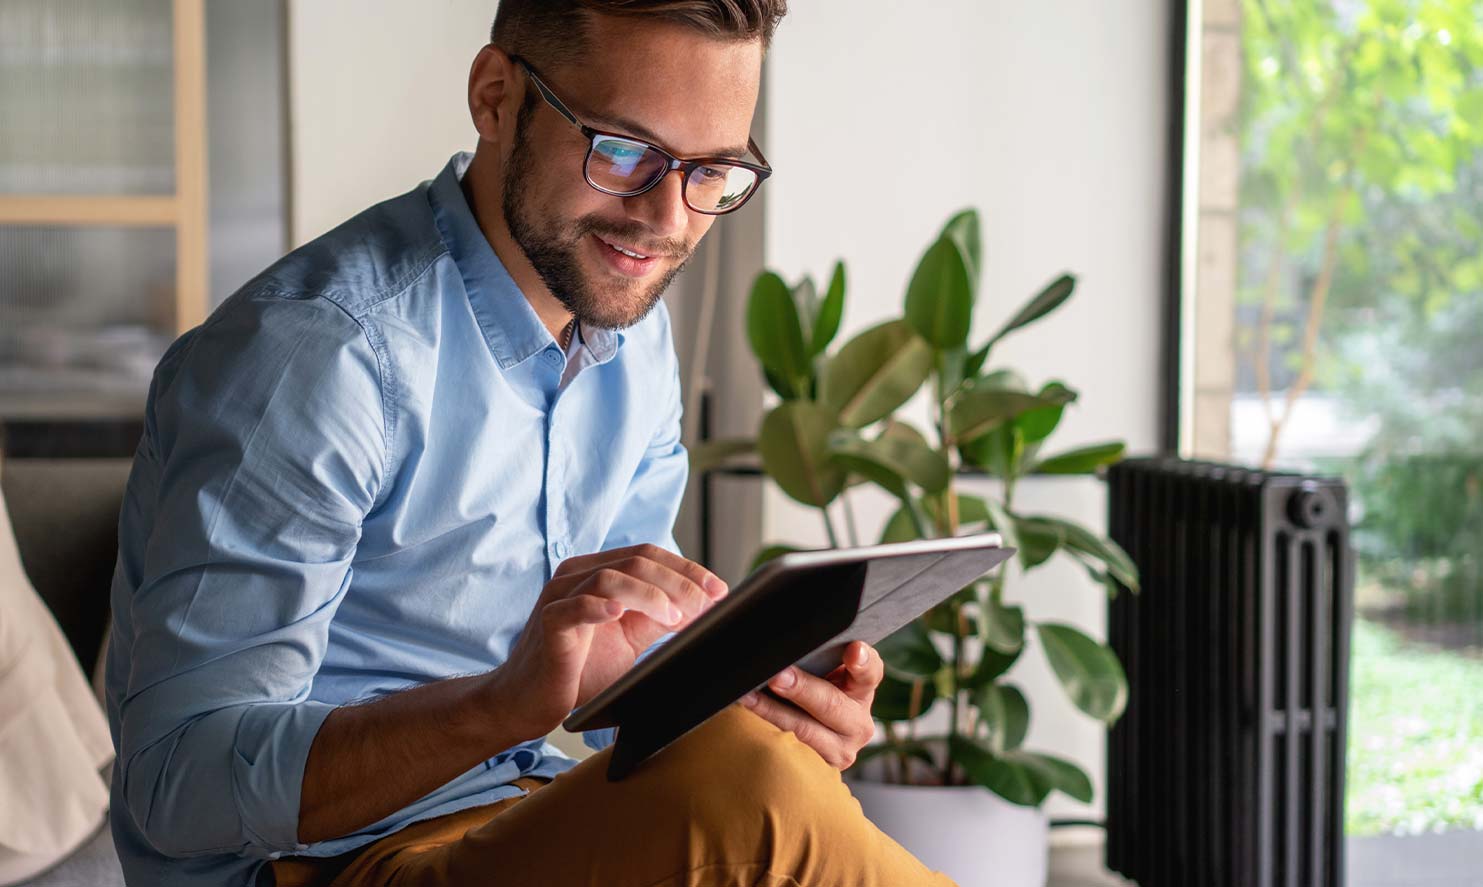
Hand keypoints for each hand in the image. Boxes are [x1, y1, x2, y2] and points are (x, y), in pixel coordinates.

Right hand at [494, 543, 728, 737]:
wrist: (527, 701)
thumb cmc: (577, 668)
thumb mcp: (627, 638)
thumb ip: (656, 618)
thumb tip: (699, 606)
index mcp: (596, 572)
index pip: (648, 555)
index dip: (687, 569)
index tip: (719, 589)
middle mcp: (576, 575)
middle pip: (637, 561)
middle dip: (679, 582)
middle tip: (707, 605)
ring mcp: (560, 596)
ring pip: (612, 577)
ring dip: (651, 595)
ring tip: (675, 618)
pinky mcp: (549, 623)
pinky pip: (576, 606)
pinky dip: (602, 606)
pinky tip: (621, 613)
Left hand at [739, 640, 883, 769]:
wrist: (816, 737)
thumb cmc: (816, 690)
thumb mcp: (825, 671)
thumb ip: (820, 654)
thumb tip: (788, 635)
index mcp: (863, 689)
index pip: (870, 671)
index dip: (862, 661)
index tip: (853, 650)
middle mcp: (858, 722)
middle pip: (831, 704)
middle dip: (802, 689)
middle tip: (777, 676)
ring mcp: (840, 750)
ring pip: (804, 730)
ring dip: (772, 711)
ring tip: (748, 697)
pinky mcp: (819, 768)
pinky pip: (790, 751)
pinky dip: (765, 732)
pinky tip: (747, 720)